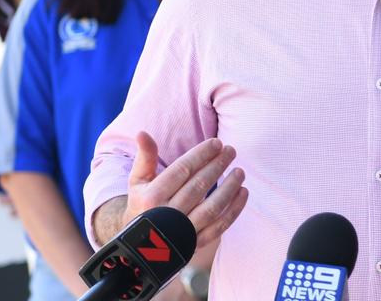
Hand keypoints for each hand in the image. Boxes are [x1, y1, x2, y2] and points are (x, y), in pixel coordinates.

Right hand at [124, 132, 248, 246]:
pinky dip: (234, 211)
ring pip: (211, 208)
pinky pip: (219, 227)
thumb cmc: (141, 207)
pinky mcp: (194, 245)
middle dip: (217, 166)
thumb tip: (142, 133)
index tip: (217, 143)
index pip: (182, 170)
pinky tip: (243, 193)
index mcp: (152, 197)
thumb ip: (145, 158)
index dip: (201, 155)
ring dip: (229, 188)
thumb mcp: (137, 183)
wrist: (139, 247)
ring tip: (240, 171)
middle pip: (199, 186)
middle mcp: (167, 215)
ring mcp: (182, 232)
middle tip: (231, 151)